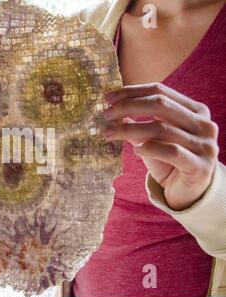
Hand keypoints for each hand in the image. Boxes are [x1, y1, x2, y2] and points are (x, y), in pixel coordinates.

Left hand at [102, 83, 218, 210]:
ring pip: (161, 129)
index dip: (131, 92)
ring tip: (109, 133)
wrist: (189, 191)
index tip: (107, 98)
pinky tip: (136, 150)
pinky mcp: (200, 166)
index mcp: (195, 110)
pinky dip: (150, 148)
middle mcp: (204, 124)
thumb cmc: (169, 160)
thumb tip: (113, 110)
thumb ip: (138, 122)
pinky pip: (171, 152)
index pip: (160, 91)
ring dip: (130, 129)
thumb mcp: (152, 138)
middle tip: (106, 114)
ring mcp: (205, 145)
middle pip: (160, 105)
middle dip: (128, 106)